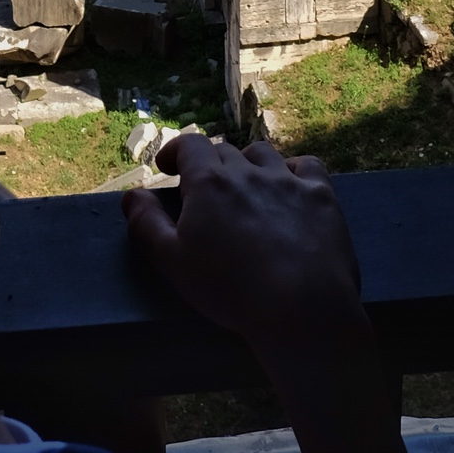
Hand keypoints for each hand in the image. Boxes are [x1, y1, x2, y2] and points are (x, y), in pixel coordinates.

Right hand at [122, 136, 368, 365]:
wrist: (301, 307)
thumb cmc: (229, 289)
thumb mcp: (173, 262)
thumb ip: (147, 224)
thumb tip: (132, 195)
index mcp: (209, 183)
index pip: (189, 145)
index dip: (176, 151)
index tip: (168, 167)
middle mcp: (248, 170)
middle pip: (225, 151)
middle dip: (211, 166)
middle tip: (207, 193)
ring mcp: (288, 180)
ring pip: (263, 154)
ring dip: (249, 164)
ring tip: (247, 188)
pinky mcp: (321, 195)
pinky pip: (307, 165)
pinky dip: (293, 170)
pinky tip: (290, 187)